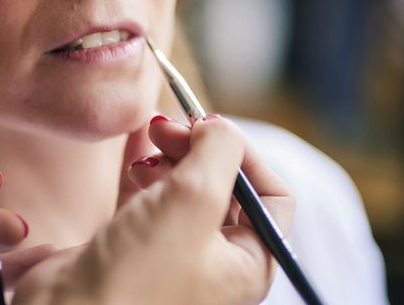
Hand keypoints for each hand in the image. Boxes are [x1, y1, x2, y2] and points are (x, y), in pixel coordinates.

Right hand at [13, 115, 294, 304]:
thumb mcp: (194, 201)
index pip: (270, 194)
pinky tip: (133, 163)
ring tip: (146, 150)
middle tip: (168, 128)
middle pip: (227, 185)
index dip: (243, 153)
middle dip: (200, 149)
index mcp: (247, 264)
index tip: (207, 125)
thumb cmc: (135, 278)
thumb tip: (221, 126)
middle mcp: (218, 262)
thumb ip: (219, 151)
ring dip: (173, 158)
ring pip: (189, 188)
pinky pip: (156, 198)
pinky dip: (149, 173)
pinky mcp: (140, 247)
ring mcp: (177, 254)